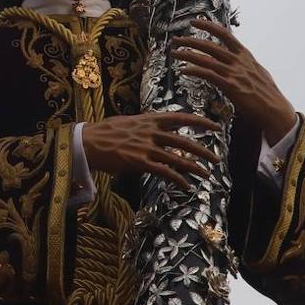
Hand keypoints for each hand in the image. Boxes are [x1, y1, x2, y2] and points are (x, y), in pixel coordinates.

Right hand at [80, 112, 220, 189]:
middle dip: (202, 150)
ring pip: (177, 158)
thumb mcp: (128, 122)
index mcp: (149, 119)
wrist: (87, 142)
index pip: (180, 118)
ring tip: (207, 175)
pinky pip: (164, 172)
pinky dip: (178, 179)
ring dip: (194, 168)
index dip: (200, 122)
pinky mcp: (140, 162)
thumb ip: (144, 125)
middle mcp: (151, 132)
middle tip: (217, 158)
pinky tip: (186, 186)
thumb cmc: (104, 132)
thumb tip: (153, 128)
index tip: (215, 125)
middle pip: (183, 141)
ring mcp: (146, 147)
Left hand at [172, 18, 296, 144]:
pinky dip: (194, 70)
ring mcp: (234, 73)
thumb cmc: (269, 95)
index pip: (225, 34)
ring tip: (174, 53)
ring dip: (187, 54)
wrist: (276, 111)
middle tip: (176, 39)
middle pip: (210, 46)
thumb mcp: (260, 73)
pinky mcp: (230, 86)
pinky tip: (184, 70)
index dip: (208, 26)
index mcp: (246, 55)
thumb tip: (242, 60)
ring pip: (205, 59)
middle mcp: (239, 61)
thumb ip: (248, 65)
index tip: (195, 21)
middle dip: (191, 40)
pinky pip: (208, 74)